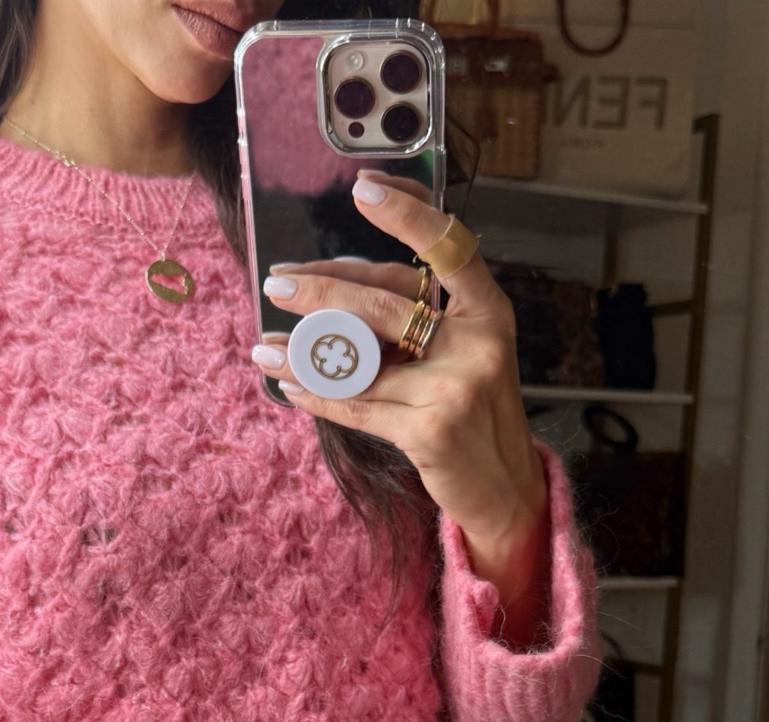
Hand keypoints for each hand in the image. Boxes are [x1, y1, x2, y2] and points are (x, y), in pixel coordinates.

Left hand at [252, 172, 547, 569]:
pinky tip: (290, 385)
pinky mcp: (427, 431)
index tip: (362, 188)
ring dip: (303, 352)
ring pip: (359, 360)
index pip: (449, 246)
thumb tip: (336, 292)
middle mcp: (476, 343)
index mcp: (488, 311)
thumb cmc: (473, 411)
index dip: (407, 213)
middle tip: (277, 285)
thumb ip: (417, 322)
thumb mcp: (463, 355)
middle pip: (383, 302)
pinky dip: (318, 395)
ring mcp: (454, 388)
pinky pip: (357, 406)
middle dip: (321, 292)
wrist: (503, 487)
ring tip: (265, 346)